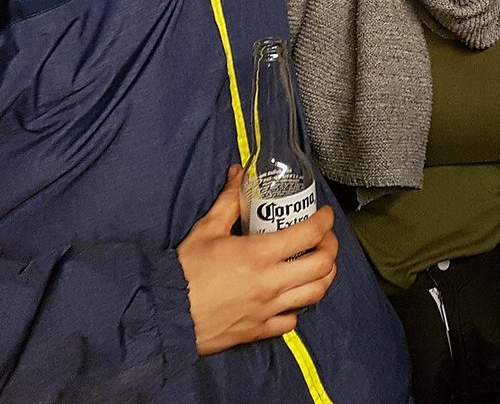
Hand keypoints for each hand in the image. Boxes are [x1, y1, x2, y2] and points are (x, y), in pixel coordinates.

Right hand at [177, 166, 339, 355]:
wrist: (163, 315)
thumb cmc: (184, 271)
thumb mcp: (206, 230)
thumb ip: (228, 201)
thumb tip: (238, 174)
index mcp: (260, 254)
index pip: (310, 234)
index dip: (325, 221)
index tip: (325, 214)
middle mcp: (272, 282)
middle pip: (323, 265)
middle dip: (331, 248)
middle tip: (325, 239)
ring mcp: (268, 309)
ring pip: (315, 293)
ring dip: (324, 277)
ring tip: (318, 265)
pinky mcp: (259, 331)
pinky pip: (291, 321)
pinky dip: (297, 307)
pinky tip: (291, 297)